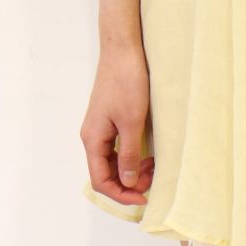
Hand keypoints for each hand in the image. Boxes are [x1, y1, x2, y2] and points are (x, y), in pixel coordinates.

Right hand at [81, 27, 152, 204]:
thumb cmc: (126, 80)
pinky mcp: (109, 121)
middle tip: (153, 180)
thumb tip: (128, 183)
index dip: (122, 195)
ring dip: (132, 171)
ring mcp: (100, 129)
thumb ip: (129, 155)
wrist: (122, 47)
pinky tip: (147, 155)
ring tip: (152, 167)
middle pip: (106, 175)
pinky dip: (132, 158)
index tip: (144, 198)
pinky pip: (117, 150)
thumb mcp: (132, 122)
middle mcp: (92, 137)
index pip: (101, 181)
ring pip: (113, 163)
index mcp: (93, 140)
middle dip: (129, 183)